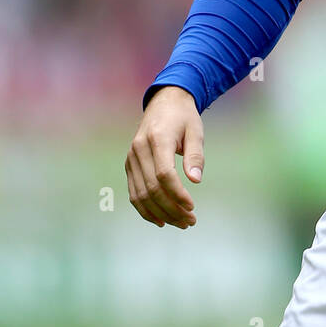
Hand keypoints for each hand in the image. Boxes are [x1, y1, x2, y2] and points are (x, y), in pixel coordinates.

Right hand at [125, 86, 204, 229]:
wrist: (164, 102)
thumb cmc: (183, 118)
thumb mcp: (196, 131)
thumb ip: (196, 155)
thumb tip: (195, 180)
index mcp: (157, 139)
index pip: (164, 174)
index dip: (177, 194)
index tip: (192, 206)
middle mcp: (139, 149)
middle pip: (151, 188)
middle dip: (171, 209)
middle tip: (190, 221)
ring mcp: (131, 158)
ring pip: (140, 194)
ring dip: (160, 213)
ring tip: (180, 223)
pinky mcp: (129, 165)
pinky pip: (134, 193)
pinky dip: (145, 210)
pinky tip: (161, 220)